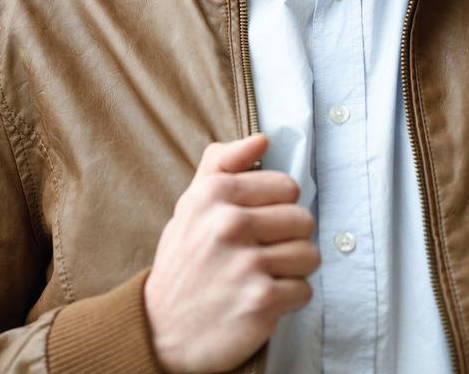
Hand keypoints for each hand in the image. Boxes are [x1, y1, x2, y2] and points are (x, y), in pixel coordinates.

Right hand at [143, 133, 319, 372]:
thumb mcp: (191, 204)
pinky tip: (263, 299)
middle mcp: (230, 223)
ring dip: (292, 270)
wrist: (159, 329)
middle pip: (303, 219)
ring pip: (309, 255)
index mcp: (214, 193)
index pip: (286, 185)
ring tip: (264, 275)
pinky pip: (304, 290)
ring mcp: (247, 263)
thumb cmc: (183, 261)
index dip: (277, 205)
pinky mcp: (261, 301)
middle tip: (263, 251)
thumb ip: (223, 163)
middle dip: (289, 238)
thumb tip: (262, 138)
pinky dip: (289, 299)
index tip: (260, 221)